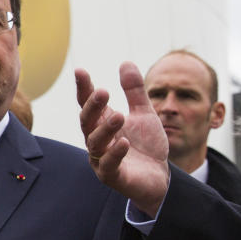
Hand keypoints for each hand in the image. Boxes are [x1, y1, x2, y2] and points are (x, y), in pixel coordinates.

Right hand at [75, 62, 170, 216]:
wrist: (159, 177)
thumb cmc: (146, 145)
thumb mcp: (144, 114)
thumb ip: (134, 91)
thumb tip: (125, 62)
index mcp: (102, 122)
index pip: (87, 103)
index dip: (83, 87)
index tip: (80, 71)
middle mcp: (97, 139)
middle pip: (87, 121)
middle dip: (92, 107)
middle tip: (103, 92)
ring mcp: (101, 158)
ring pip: (95, 142)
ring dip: (105, 128)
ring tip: (120, 115)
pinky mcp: (111, 176)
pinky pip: (108, 165)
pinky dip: (115, 153)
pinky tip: (124, 142)